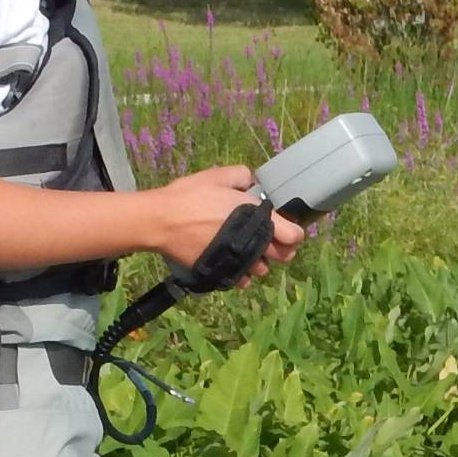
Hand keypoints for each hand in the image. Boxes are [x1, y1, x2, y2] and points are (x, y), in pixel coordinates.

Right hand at [147, 165, 306, 281]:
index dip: (294, 231)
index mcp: (256, 217)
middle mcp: (253, 243)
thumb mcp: (218, 175)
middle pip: (284, 256)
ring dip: (261, 261)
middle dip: (282, 249)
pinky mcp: (222, 272)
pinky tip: (236, 264)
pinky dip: (243, 275)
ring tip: (249, 251)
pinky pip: (242, 281)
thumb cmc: (191, 195)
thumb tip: (251, 183)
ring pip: (263, 269)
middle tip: (271, 240)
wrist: (163, 220)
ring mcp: (238, 261)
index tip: (286, 227)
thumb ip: (242, 176)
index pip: (293, 234)